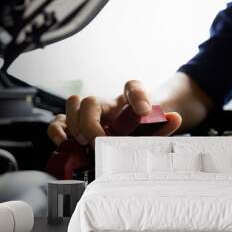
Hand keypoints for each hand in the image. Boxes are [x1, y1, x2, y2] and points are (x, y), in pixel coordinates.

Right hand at [47, 80, 181, 144]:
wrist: (135, 130)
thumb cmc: (142, 128)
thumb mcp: (155, 129)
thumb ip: (165, 124)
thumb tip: (174, 117)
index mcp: (128, 103)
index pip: (132, 87)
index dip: (137, 97)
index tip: (144, 111)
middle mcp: (107, 106)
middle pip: (90, 100)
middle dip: (91, 124)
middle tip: (99, 142)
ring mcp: (90, 114)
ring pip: (71, 104)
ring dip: (74, 125)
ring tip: (83, 143)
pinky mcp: (76, 127)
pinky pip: (58, 122)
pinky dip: (58, 131)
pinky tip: (67, 144)